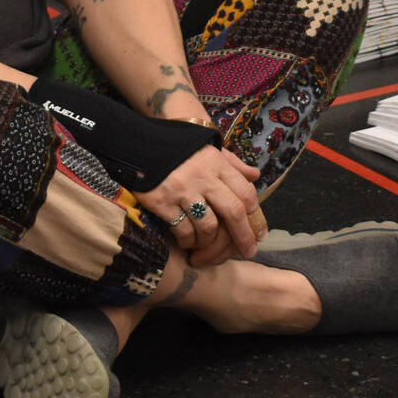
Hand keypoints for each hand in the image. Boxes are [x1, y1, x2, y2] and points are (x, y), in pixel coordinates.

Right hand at [137, 144, 267, 265]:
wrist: (140, 145)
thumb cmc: (180, 150)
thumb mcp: (210, 150)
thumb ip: (232, 164)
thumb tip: (255, 175)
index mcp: (217, 163)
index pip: (245, 192)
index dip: (254, 215)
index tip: (257, 230)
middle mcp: (203, 177)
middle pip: (233, 212)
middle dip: (243, 236)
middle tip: (248, 252)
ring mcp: (182, 191)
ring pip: (208, 226)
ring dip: (210, 242)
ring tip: (207, 246)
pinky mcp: (162, 203)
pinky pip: (183, 231)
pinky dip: (189, 241)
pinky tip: (188, 242)